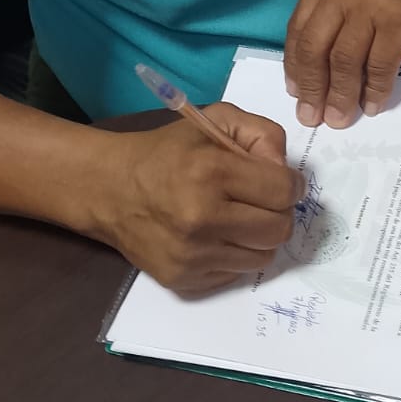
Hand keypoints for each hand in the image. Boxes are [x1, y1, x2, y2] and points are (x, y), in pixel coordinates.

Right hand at [96, 104, 305, 295]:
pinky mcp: (183, 280)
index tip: (281, 182)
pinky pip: (235, 274)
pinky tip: (215, 236)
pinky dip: (234, 256)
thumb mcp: (215, 121)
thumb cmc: (167, 152)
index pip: (283, 191)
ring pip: (262, 257)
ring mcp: (192, 255)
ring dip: (258, 237)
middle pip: (278, 229)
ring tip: (237, 219)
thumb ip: (262, 135)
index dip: (290, 184)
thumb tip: (286, 173)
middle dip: (278, 213)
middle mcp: (201, 218)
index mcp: (210, 172)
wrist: (109, 189)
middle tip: (261, 201)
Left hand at [284, 0, 400, 128]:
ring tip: (340, 117)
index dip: (295, 66)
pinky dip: (375, 90)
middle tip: (311, 115)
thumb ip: (334, 10)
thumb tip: (313, 66)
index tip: (296, 91)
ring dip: (341, 95)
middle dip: (312, 88)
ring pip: (345, 61)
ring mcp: (372, 2)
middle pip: (315, 47)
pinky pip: (380, 66)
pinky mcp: (399, 21)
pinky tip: (373, 104)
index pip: (299, 28)